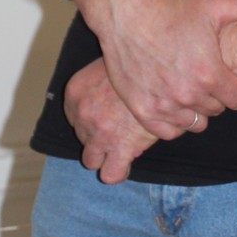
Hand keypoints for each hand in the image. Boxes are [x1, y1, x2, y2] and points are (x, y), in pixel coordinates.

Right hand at [52, 0, 236, 136]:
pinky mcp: (143, 111)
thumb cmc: (169, 9)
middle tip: (202, 76)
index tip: (225, 74)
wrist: (124, 14)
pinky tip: (170, 101)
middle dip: (214, 96)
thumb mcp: (212, 5)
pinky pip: (169, 132)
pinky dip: (172, 121)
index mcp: (209, 73)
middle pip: (216, 110)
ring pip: (195, 124)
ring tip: (186, 88)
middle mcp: (188, 94)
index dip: (236, 87)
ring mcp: (164, 105)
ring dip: (194, 110)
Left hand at [64, 59, 158, 184]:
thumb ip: (103, 80)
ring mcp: (99, 133)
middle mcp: (82, 114)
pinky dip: (116, 172)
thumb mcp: (113, 63)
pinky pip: (111, 174)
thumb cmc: (142, 62)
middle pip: (82, 137)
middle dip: (97, 135)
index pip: (73, 116)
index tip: (108, 113)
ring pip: (90, 160)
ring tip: (121, 146)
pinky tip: (126, 162)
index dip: (91, 117)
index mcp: (75, 91)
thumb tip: (112, 90)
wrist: (164, 71)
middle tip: (118, 126)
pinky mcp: (120, 148)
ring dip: (104, 155)